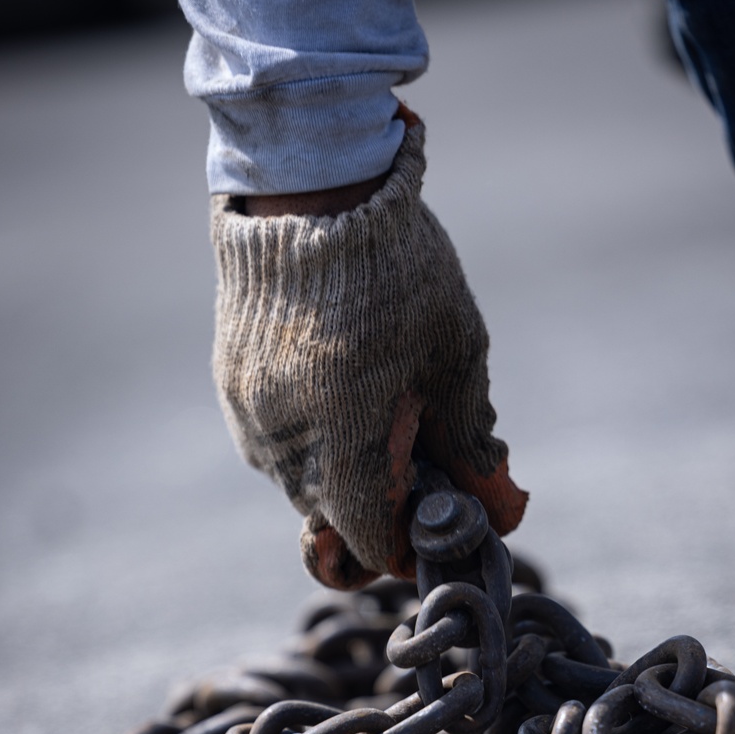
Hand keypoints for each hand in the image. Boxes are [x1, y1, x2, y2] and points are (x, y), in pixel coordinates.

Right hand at [211, 111, 526, 587]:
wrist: (311, 187)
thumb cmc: (398, 275)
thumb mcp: (456, 359)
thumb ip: (473, 447)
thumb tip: (502, 512)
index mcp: (344, 451)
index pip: (371, 546)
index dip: (411, 542)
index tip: (438, 512)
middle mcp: (285, 451)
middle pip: (339, 518)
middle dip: (382, 498)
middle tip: (421, 442)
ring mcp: (251, 422)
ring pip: (306, 482)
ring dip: (346, 464)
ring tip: (383, 394)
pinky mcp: (232, 389)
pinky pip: (278, 441)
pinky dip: (315, 431)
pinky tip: (343, 376)